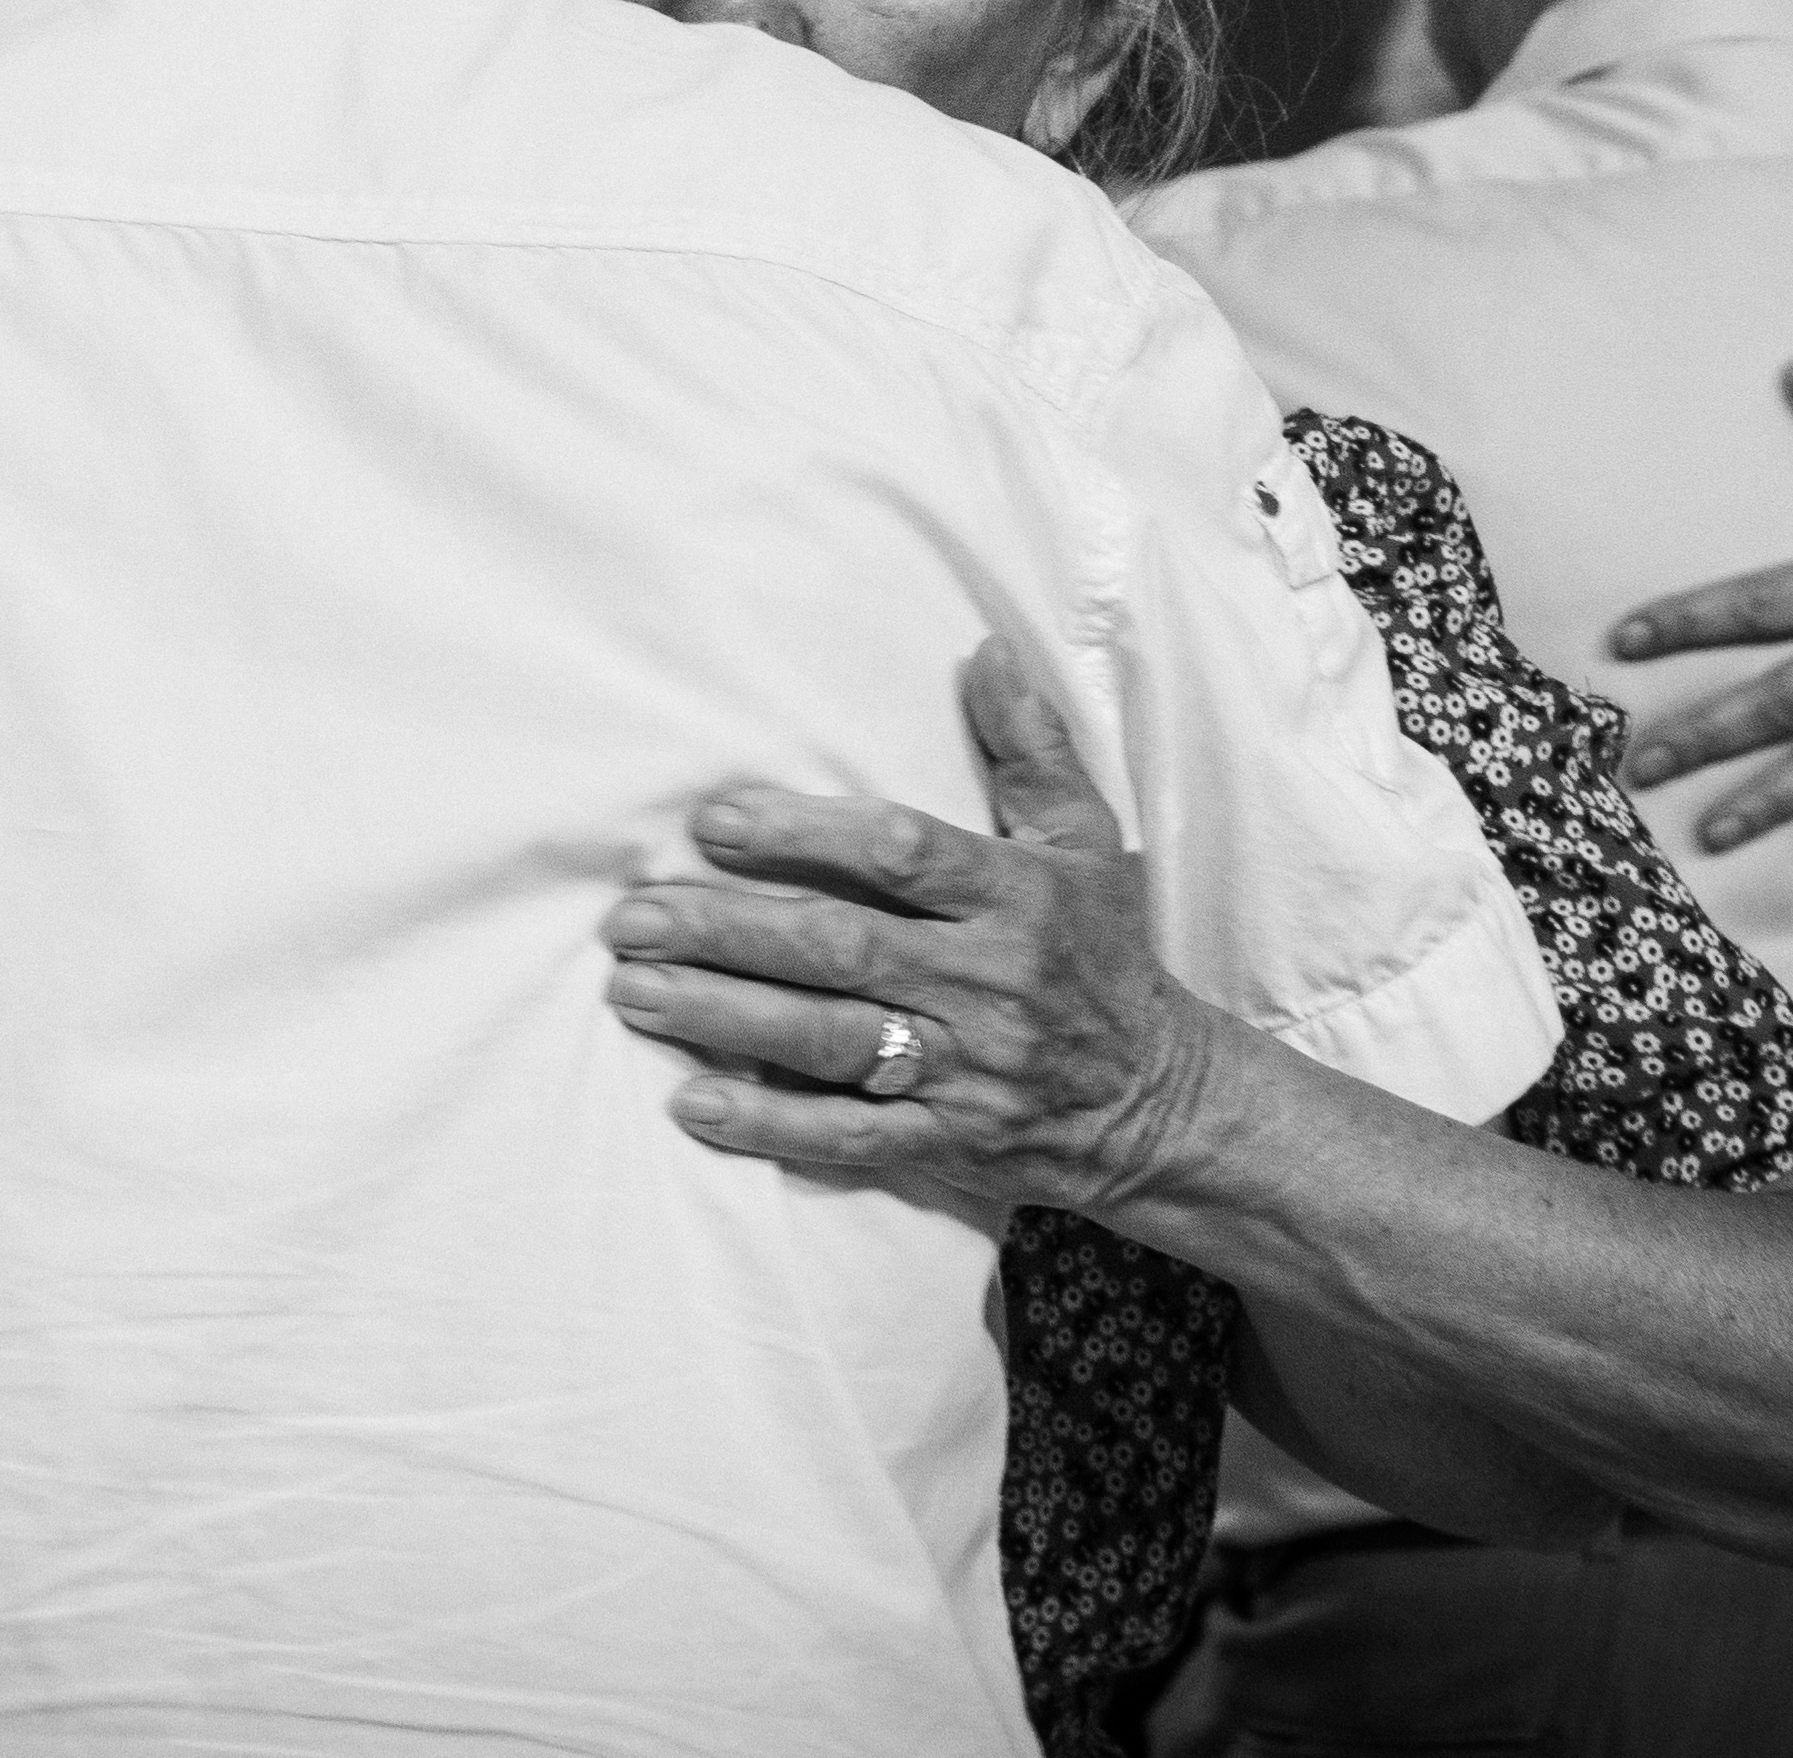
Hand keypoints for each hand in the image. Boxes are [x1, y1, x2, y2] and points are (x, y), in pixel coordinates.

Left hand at [595, 637, 1227, 1214]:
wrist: (1160, 1104)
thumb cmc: (1103, 953)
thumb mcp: (1084, 841)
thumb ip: (1030, 746)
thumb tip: (987, 650)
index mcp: (1019, 897)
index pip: (904, 855)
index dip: (806, 834)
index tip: (713, 821)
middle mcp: (988, 981)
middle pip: (842, 949)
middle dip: (727, 932)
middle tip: (632, 918)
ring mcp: (969, 1069)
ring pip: (831, 1040)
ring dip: (724, 1018)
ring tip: (634, 992)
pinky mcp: (952, 1142)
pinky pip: (852, 1137)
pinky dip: (772, 1126)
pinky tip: (695, 1105)